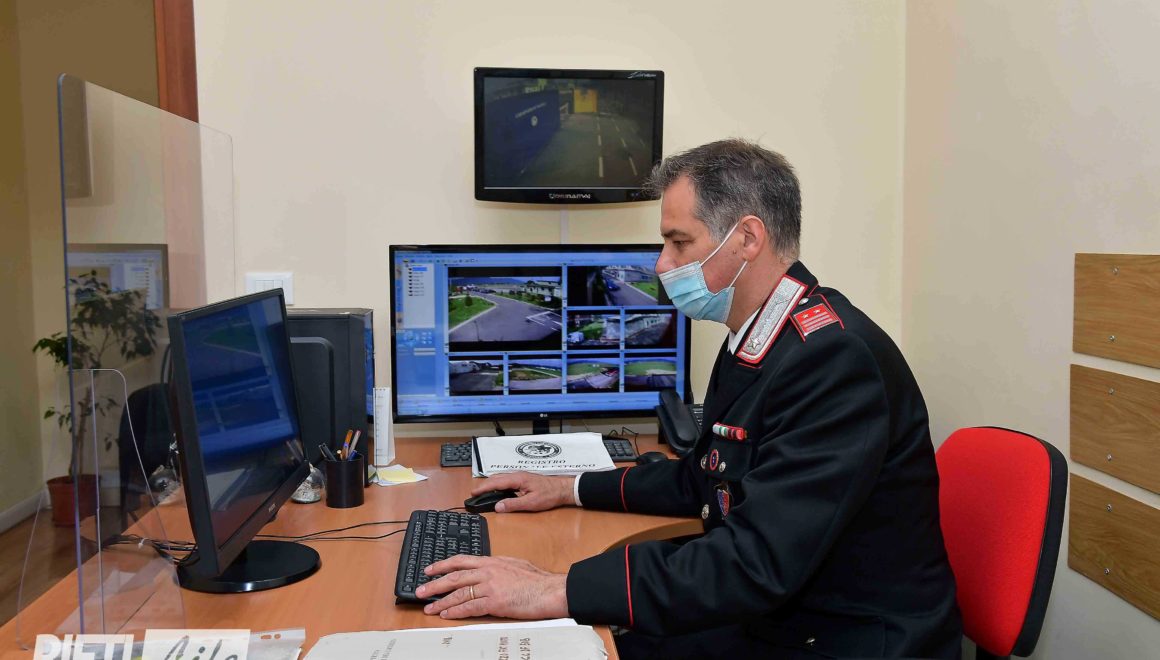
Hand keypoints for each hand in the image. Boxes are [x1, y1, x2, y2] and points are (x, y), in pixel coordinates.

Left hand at [416, 555, 568, 619]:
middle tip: (420, 591)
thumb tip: (487, 568)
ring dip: (441, 601)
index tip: (429, 569)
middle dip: (434, 584)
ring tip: (429, 608)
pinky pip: (470, 607)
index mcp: (491, 561)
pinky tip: (447, 614)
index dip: (442, 565)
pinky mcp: (494, 602)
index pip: (460, 561)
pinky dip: (456, 611)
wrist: (548, 590)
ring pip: (458, 593)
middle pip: (454, 577)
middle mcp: (487, 571)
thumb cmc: (536, 580)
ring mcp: (490, 586)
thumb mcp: (514, 564)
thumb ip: (497, 566)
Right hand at [470, 472, 574, 512]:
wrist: (563, 489)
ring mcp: (520, 477)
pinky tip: (497, 490)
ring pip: (501, 479)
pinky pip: (506, 480)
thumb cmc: (549, 495)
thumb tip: (497, 507)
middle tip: (474, 494)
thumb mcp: (531, 503)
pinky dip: (498, 485)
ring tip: (482, 493)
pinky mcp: (523, 480)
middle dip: (484, 486)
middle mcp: (517, 475)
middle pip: (496, 478)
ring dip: (490, 485)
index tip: (473, 493)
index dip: (483, 488)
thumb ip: (513, 504)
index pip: (496, 482)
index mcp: (517, 479)